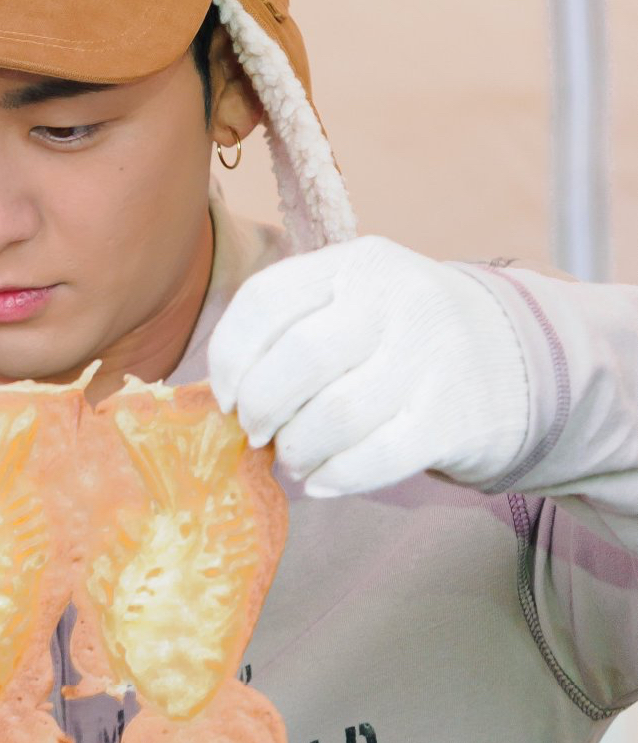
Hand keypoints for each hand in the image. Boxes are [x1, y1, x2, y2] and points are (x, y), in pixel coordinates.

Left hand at [207, 234, 529, 497]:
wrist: (516, 357)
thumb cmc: (400, 336)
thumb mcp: (354, 301)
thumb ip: (292, 329)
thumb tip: (224, 398)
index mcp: (357, 263)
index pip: (265, 300)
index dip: (229, 357)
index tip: (225, 396)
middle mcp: (397, 299)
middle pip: (299, 359)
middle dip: (260, 408)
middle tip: (257, 432)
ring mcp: (432, 357)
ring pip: (335, 415)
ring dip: (297, 449)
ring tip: (293, 457)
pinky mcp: (456, 417)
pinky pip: (376, 457)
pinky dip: (336, 476)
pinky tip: (322, 480)